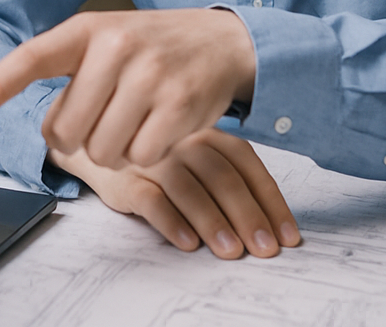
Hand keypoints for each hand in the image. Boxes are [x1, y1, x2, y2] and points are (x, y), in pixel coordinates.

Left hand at [0, 9, 255, 168]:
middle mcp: (116, 46)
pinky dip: (147, 153)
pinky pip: (141, 157)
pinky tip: (159, 127)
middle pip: (67, 131)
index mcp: (86, 29)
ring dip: (115, 149)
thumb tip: (45, 129)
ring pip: (103, 150)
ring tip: (135, 119)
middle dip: (79, 138)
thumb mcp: (104, 41)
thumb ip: (68, 74)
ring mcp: (150, 75)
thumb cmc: (149, 48)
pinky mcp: (180, 104)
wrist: (221, 42)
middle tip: (103, 118)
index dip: (0, 82)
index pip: (33, 56)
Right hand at [49, 128, 298, 256]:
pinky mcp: (126, 179)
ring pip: (190, 189)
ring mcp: (154, 158)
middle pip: (223, 178)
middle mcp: (184, 141)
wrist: (99, 145)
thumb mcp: (197, 157)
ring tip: (231, 251)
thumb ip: (228, 177)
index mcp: (209, 134)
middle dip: (248, 217)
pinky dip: (172, 222)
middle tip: (264, 248)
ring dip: (213, 222)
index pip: (248, 166)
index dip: (270, 202)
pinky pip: (151, 200)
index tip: (286, 235)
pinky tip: (188, 243)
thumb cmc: (161, 158)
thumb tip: (269, 224)